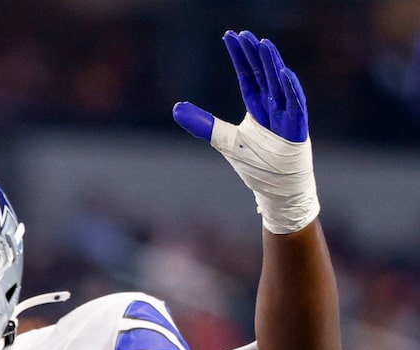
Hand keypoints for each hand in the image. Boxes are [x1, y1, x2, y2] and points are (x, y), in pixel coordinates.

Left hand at [172, 30, 316, 232]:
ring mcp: (288, 117)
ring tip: (263, 45)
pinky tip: (283, 73)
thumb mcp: (224, 141)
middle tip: (244, 35)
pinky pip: (296, 106)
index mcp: (258, 107)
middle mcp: (274, 107)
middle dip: (254, 55)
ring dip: (272, 65)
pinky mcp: (298, 130)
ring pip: (280, 85)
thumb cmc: (257, 164)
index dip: (240, 57)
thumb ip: (203, 123)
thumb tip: (176, 108)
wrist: (278, 190)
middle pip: (264, 75)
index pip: (248, 76)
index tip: (231, 36)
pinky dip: (291, 90)